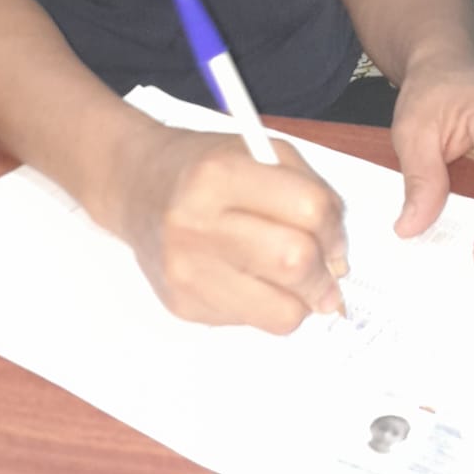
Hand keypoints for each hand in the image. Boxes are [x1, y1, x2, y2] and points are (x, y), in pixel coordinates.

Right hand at [117, 126, 348, 333]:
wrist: (135, 187)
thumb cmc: (205, 168)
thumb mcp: (259, 151)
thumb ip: (308, 193)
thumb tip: (338, 262)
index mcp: (220, 175)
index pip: (309, 209)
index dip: (334, 228)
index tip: (332, 236)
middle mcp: (196, 223)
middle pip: (295, 262)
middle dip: (324, 274)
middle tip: (325, 272)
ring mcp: (186, 270)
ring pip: (279, 312)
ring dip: (300, 300)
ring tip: (290, 281)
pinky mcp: (182, 304)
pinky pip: (251, 322)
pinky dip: (264, 305)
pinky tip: (247, 278)